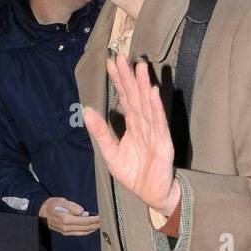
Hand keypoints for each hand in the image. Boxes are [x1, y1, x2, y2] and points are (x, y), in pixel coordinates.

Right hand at [39, 197, 100, 235]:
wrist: (41, 212)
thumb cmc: (51, 205)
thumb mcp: (61, 201)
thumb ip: (72, 206)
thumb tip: (82, 211)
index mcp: (67, 220)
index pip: (86, 221)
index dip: (95, 219)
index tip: (103, 216)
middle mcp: (67, 228)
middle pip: (86, 228)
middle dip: (96, 224)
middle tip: (105, 220)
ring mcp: (66, 231)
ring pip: (84, 232)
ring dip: (93, 228)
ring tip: (100, 224)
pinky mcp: (66, 232)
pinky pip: (79, 233)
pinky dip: (87, 231)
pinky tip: (91, 228)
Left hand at [82, 53, 175, 213]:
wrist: (152, 194)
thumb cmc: (134, 174)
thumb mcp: (111, 154)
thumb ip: (100, 133)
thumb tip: (86, 111)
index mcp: (132, 125)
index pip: (124, 99)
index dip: (119, 82)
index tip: (112, 63)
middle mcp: (144, 124)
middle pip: (135, 96)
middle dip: (129, 77)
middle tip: (122, 57)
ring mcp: (155, 131)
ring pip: (147, 104)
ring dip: (143, 86)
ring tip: (140, 67)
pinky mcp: (163, 142)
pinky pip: (158, 122)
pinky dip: (155, 107)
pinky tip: (152, 93)